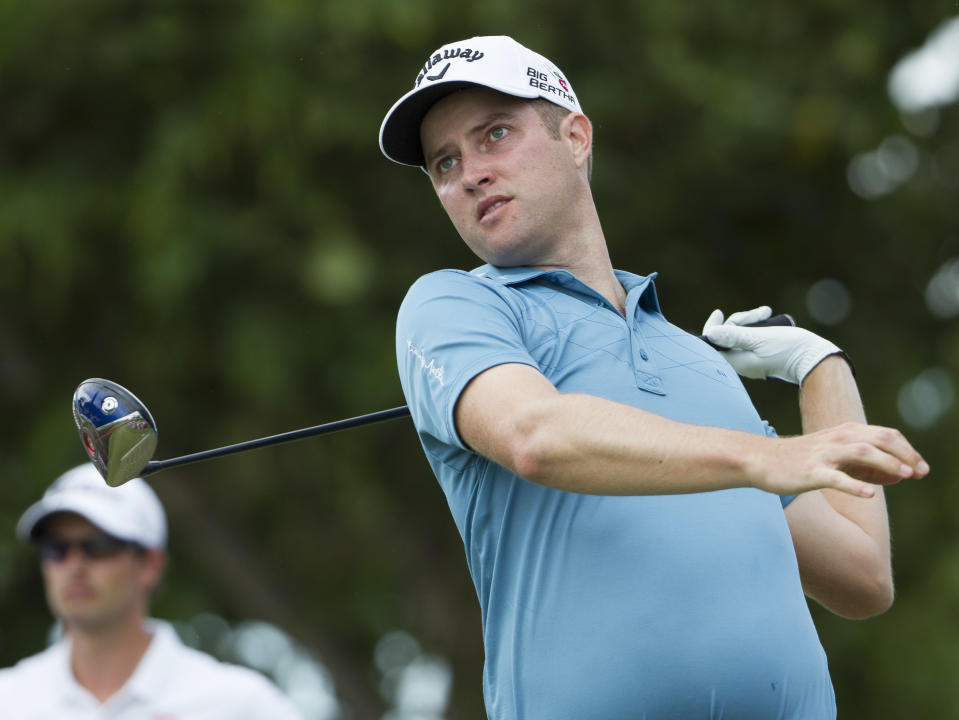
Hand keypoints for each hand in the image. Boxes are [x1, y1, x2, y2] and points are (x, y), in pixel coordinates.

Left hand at [702, 306, 841, 384]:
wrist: (815, 359)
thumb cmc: (788, 350)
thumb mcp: (759, 339)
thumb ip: (734, 336)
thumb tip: (711, 333)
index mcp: (736, 362)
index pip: (713, 345)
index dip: (713, 327)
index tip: (718, 312)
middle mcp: (741, 363)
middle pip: (728, 336)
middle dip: (740, 320)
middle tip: (759, 314)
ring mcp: (752, 360)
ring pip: (742, 334)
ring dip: (751, 320)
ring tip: (766, 312)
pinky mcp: (763, 355)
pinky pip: (753, 338)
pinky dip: (758, 326)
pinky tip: (768, 315)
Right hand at [754, 421, 929, 497]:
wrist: (759, 459)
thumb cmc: (797, 459)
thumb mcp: (831, 452)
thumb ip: (860, 459)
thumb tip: (894, 472)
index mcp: (844, 433)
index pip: (885, 435)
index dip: (908, 450)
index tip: (921, 468)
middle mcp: (837, 439)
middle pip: (880, 439)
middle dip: (905, 454)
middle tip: (920, 472)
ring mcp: (823, 455)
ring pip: (862, 453)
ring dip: (887, 463)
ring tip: (905, 475)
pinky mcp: (810, 472)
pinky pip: (836, 478)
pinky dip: (855, 485)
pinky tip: (870, 494)